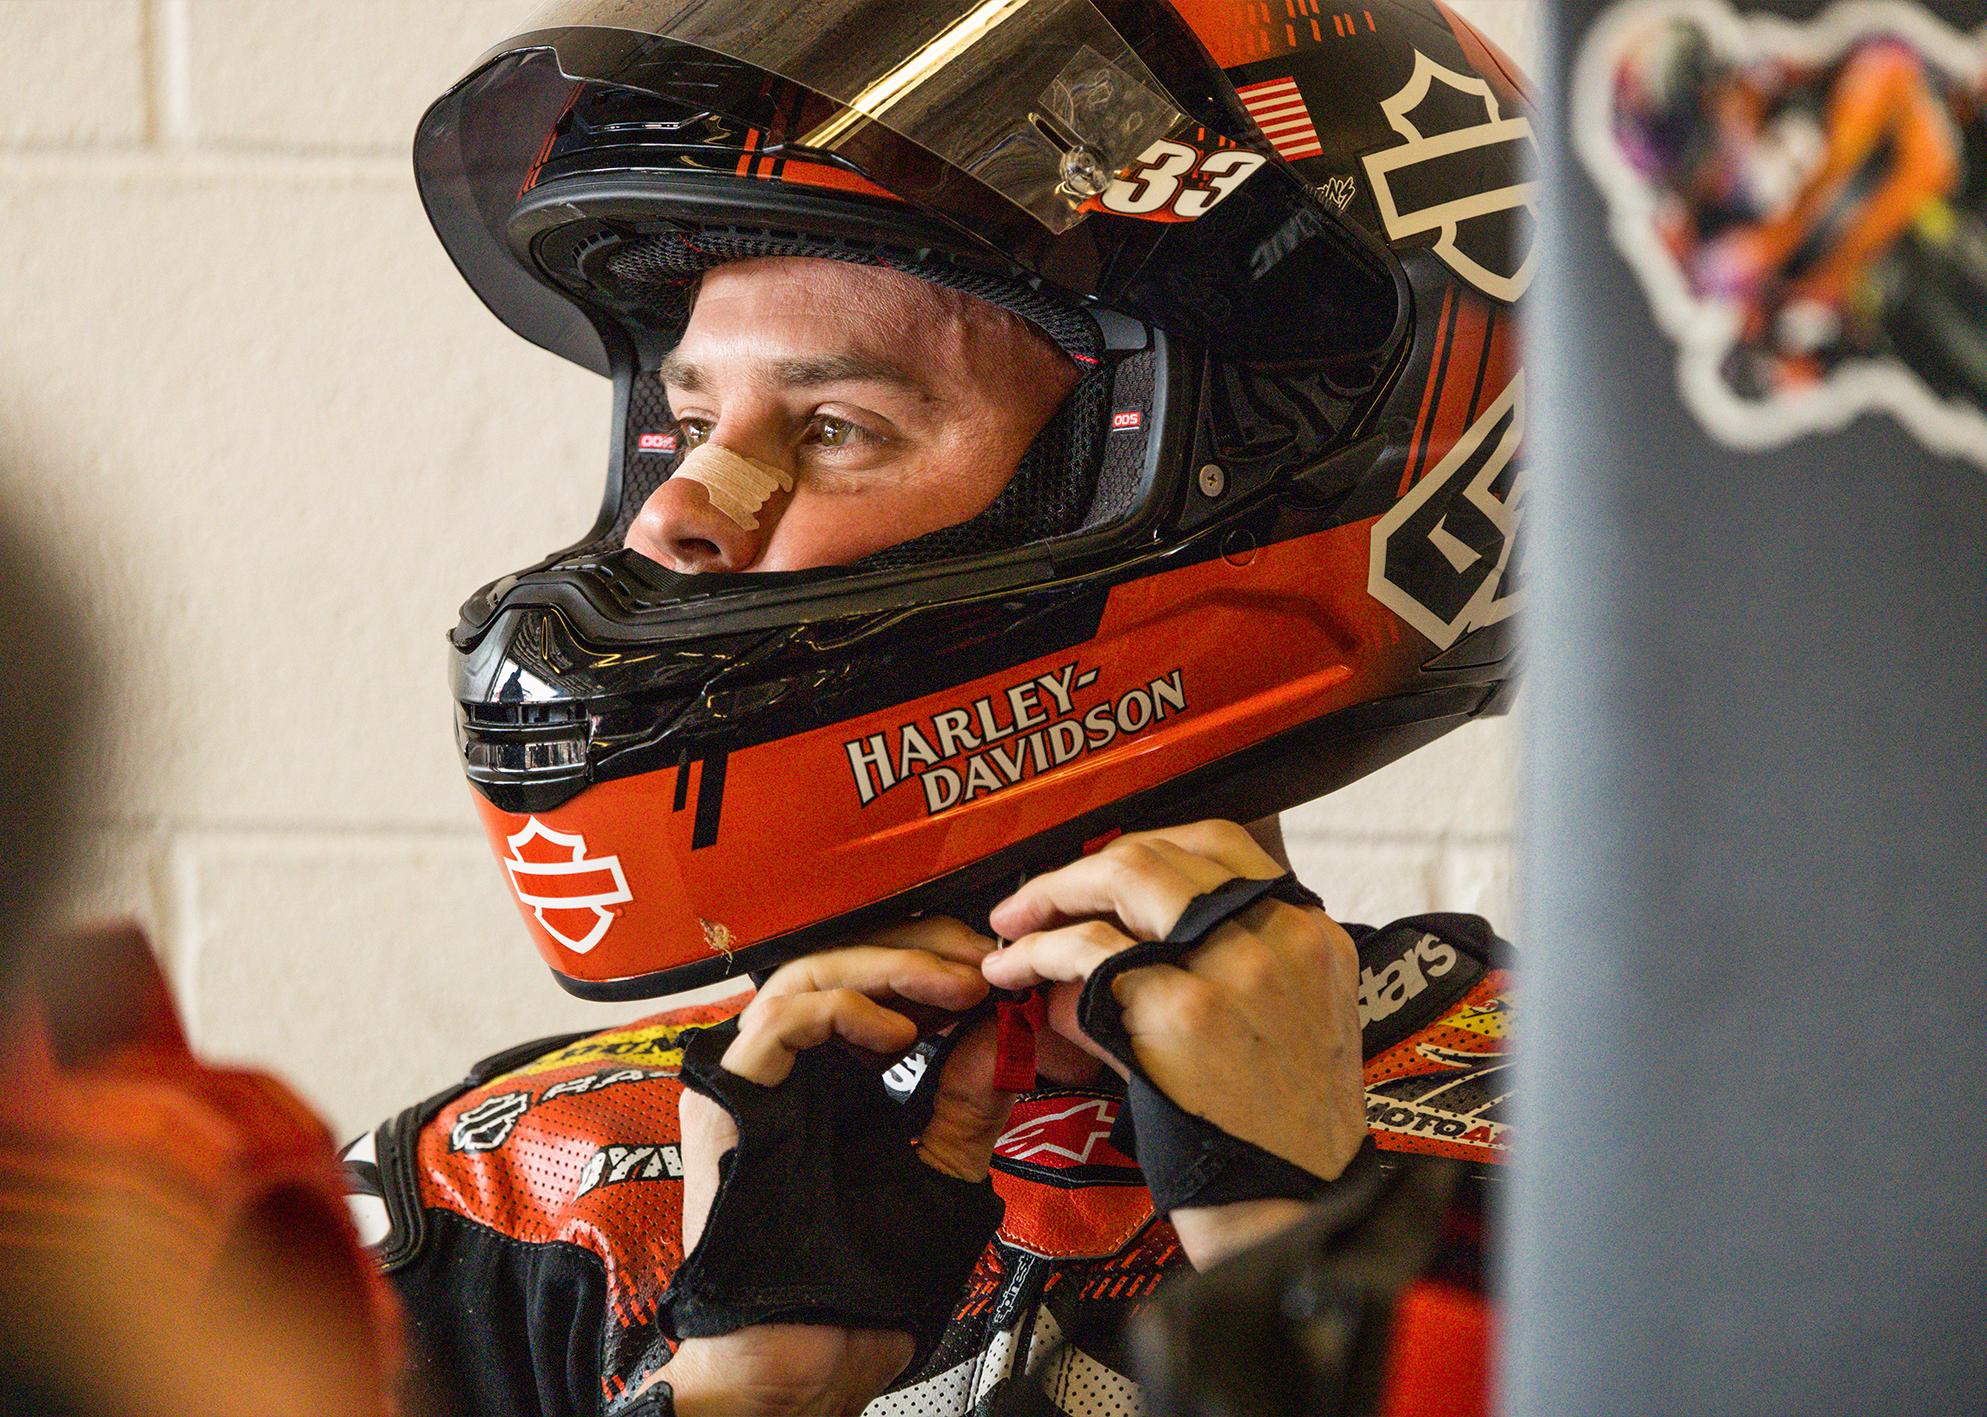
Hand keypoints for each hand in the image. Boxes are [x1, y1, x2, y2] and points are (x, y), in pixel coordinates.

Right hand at [655, 919, 1014, 1416]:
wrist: (804, 1364)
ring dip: (887, 968)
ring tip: (953, 987)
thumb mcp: (939, 1174)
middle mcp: (778, 1074)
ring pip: (804, 976)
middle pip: (835, 964)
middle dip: (916, 950)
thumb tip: (1007, 1033)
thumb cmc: (855, 1287)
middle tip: (979, 962)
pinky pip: (779, 1023)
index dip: (928, 961)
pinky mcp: (728, 1103)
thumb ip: (969, 1104)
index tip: (992, 969)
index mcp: (823, 1083)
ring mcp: (747, 1084)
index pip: (864, 983)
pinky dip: (845, 1011)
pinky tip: (901, 1030)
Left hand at [981, 820, 1365, 1268]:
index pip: (1221, 843)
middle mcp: (1278, 939)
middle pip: (1162, 852)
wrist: (1291, 1214)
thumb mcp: (1287, 1024)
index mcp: (1310, 936)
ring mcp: (1231, 969)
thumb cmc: (1278, 1136)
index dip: (1144, 846)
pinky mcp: (1181, 1010)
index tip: (1100, 872)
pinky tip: (1014, 971)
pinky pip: (1088, 953)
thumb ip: (1218, 968)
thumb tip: (1110, 943)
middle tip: (1036, 896)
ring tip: (1013, 925)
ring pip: (1123, 879)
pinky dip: (1036, 953)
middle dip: (1081, 868)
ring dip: (1051, 895)